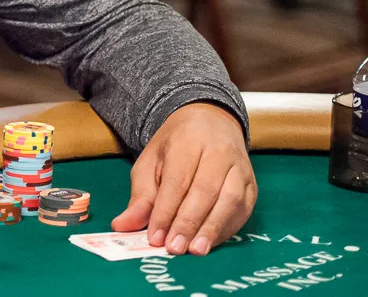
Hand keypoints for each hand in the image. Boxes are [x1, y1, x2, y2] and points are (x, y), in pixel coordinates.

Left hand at [112, 103, 256, 255]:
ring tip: (195, 250)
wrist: (210, 123)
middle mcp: (219, 152)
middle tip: (174, 248)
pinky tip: (209, 242)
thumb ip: (140, 197)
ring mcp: (240, 167)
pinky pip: (243, 210)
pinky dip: (226, 229)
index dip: (165, 211)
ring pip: (229, 200)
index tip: (155, 237)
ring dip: (211, 229)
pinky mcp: (252, 184)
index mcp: (187, 141)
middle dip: (188, 223)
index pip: (177, 180)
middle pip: (205, 190)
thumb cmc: (175, 146)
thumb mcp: (150, 163)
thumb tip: (122, 225)